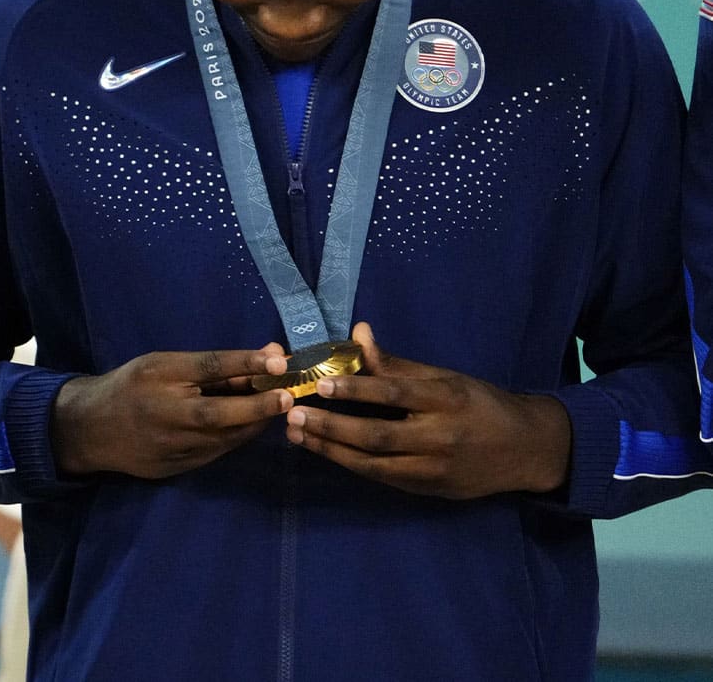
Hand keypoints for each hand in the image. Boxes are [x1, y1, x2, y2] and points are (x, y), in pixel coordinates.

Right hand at [52, 346, 291, 479]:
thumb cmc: (131, 387)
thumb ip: (214, 365)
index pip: (208, 367)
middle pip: (221, 412)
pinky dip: (237, 436)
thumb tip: (269, 356)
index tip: (278, 359)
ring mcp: (172, 445)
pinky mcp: (178, 466)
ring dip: (255, 422)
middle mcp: (165, 413)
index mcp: (159, 377)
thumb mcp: (162, 365)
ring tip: (277, 407)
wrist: (90, 431)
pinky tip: (248, 424)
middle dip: (260, 405)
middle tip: (289, 395)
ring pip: (226, 436)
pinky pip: (217, 450)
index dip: (245, 363)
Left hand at [285, 323, 572, 497]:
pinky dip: (350, 464)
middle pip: (378, 435)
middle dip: (331, 426)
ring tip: (297, 433)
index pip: (396, 393)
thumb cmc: (481, 404)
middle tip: (293, 414)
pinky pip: (382, 477)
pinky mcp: (429, 489)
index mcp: (448, 399)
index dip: (357, 390)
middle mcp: (441, 436)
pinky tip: (324, 450)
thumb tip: (359, 332)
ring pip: (374, 463)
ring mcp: (435, 468)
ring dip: (331, 449)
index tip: (321, 384)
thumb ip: (397, 364)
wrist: (528, 450)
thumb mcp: (446, 378)